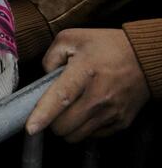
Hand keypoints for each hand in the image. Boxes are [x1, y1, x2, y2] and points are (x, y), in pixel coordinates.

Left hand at [26, 28, 149, 141]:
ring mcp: (111, 111)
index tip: (31, 127)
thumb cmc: (106, 46)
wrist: (144, 58)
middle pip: (65, 125)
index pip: (61, 98)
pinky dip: (84, 128)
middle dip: (52, 120)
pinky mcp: (121, 122)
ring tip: (69, 110)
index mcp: (85, 71)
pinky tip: (86, 111)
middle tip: (53, 108)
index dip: (43, 114)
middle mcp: (99, 95)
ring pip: (77, 135)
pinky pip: (93, 136)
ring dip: (67, 127)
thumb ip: (50, 56)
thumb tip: (44, 78)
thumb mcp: (72, 38)